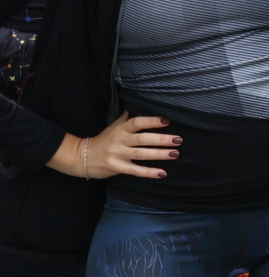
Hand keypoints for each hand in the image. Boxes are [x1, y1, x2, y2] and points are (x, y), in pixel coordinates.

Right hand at [46, 112, 179, 179]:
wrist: (82, 156)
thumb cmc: (104, 140)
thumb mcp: (114, 126)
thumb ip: (127, 118)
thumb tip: (137, 102)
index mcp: (120, 129)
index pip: (137, 122)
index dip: (151, 121)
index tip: (166, 121)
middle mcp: (119, 140)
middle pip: (142, 139)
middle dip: (161, 139)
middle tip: (178, 140)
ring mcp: (117, 154)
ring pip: (141, 154)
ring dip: (159, 154)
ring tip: (175, 154)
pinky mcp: (116, 167)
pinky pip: (135, 170)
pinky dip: (149, 172)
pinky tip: (162, 173)